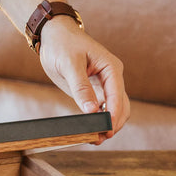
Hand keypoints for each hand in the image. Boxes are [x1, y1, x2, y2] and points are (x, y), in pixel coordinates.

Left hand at [40, 17, 129, 142]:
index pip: (118, 96)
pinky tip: (89, 130)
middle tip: (98, 139)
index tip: (106, 130)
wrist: (54, 36)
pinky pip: (101, 109)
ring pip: (113, 110)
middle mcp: (112, 78)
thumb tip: (92, 111)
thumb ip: (81, 87)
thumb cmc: (62, 44)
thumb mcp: (69, 64)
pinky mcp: (94, 91)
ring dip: (107, 125)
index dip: (113, 115)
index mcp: (111, 68)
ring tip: (94, 138)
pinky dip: (98, 120)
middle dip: (113, 124)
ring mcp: (104, 85)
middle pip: (121, 107)